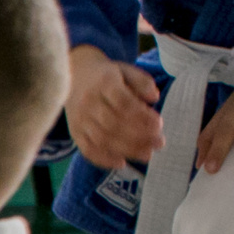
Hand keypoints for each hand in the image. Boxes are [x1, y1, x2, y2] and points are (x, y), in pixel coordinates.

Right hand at [66, 45, 164, 169]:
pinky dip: (104, 159)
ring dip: (127, 150)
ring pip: (102, 139)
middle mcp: (88, 102)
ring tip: (147, 154)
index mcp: (104, 82)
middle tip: (159, 143)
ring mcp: (79, 119)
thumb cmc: (108, 75)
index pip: (124, 103)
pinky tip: (122, 162)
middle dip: (139, 136)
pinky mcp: (74, 132)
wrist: (75, 76)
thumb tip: (154, 98)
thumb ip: (143, 82)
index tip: (160, 125)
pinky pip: (87, 150)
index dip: (142, 117)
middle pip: (113, 124)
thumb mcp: (127, 70)